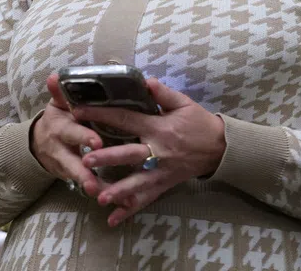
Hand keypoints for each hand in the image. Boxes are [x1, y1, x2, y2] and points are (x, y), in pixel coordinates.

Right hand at [30, 74, 109, 197]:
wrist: (38, 142)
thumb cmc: (58, 118)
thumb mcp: (56, 105)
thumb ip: (59, 93)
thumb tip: (54, 76)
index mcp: (61, 128)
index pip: (73, 132)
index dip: (84, 137)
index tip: (97, 142)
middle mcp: (61, 149)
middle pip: (72, 163)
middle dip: (83, 173)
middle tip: (94, 183)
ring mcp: (65, 165)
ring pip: (78, 178)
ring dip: (92, 187)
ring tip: (105, 196)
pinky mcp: (71, 176)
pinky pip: (86, 186)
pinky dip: (101, 192)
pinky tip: (118, 200)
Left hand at [74, 78, 225, 226]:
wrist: (220, 148)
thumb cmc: (199, 123)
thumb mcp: (184, 103)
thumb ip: (163, 94)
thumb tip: (145, 81)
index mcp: (159, 128)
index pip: (126, 119)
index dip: (103, 115)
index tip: (80, 112)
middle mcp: (158, 151)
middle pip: (129, 154)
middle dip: (107, 158)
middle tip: (85, 161)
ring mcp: (161, 171)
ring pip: (137, 182)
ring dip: (118, 190)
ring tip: (99, 197)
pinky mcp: (164, 184)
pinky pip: (145, 199)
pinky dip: (129, 210)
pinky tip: (112, 220)